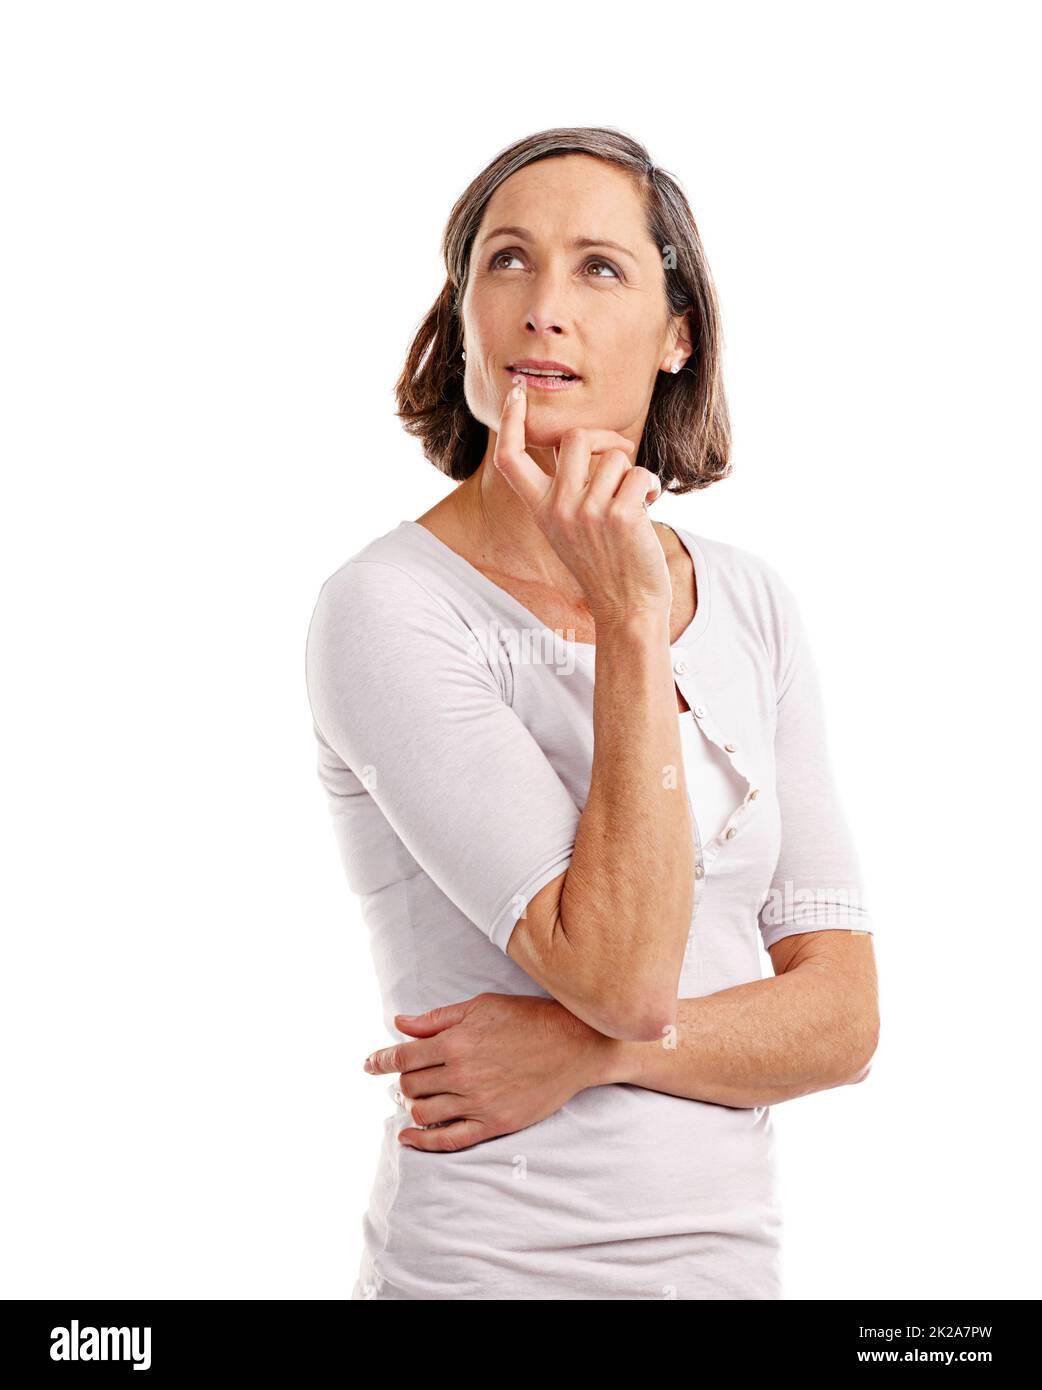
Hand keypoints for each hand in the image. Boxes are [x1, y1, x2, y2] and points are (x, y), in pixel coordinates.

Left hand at [362, 992, 610, 1151]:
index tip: (368, 1064)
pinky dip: (422, 1142)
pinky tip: (408, 1136)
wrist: (575, 1044)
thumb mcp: (481, 1006)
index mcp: (455, 1042)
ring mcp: (478, 1103)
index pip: (402, 1057)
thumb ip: (437, 1019)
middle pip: (409, 1086)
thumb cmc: (528, 1018)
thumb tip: (399, 1024)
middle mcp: (462, 1075)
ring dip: (411, 1107)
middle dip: (402, 1081)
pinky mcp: (494, 1123)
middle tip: (408, 1076)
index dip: (380, 1061)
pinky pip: (448, 1141)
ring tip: (416, 1098)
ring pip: (423, 1113)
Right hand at [493, 377, 671, 628]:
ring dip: (632, 472)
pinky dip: (651, 485)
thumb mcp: (570, 528)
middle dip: (605, 437)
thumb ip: (567, 490)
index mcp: (540, 509)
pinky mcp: (620, 515)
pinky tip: (649, 508)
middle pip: (573, 437)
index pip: (510, 459)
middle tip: (622, 455)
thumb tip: (584, 444)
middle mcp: (558, 508)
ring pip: (614, 456)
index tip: (517, 394)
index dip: (510, 422)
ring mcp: (588, 512)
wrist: (627, 607)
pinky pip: (639, 473)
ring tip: (636, 500)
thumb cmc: (606, 564)